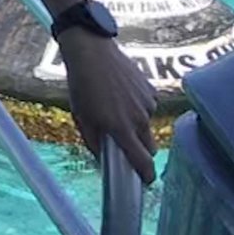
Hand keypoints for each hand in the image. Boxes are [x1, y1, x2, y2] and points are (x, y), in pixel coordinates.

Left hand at [62, 34, 158, 183]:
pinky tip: (122, 94)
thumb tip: (104, 160)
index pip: (142, 161)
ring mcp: (148, 104)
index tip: (145, 181)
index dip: (146, 175)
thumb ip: (94, 142)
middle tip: (127, 147)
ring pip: (147, 125)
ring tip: (116, 108)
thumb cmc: (82, 86)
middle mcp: (139, 119)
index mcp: (121, 128)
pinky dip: (139, 108)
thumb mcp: (81, 117)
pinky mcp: (152, 91)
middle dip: (141, 152)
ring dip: (136, 125)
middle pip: (149, 147)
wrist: (92, 53)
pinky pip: (148, 108)